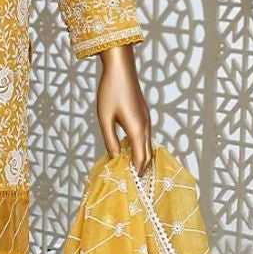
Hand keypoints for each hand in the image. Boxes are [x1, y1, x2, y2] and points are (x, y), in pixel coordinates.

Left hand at [96, 43, 151, 173]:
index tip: (131, 185)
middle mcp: (145, 126)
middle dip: (141, 169)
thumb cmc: (110, 91)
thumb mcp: (105, 118)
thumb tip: (113, 157)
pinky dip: (140, 147)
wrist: (121, 68)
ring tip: (130, 170)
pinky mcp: (144, 115)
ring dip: (141, 158)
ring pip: (147, 145)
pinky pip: (145, 136)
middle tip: (133, 183)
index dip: (136, 173)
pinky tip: (128, 151)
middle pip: (147, 154)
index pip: (140, 158)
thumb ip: (110, 140)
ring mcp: (146, 120)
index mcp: (136, 129)